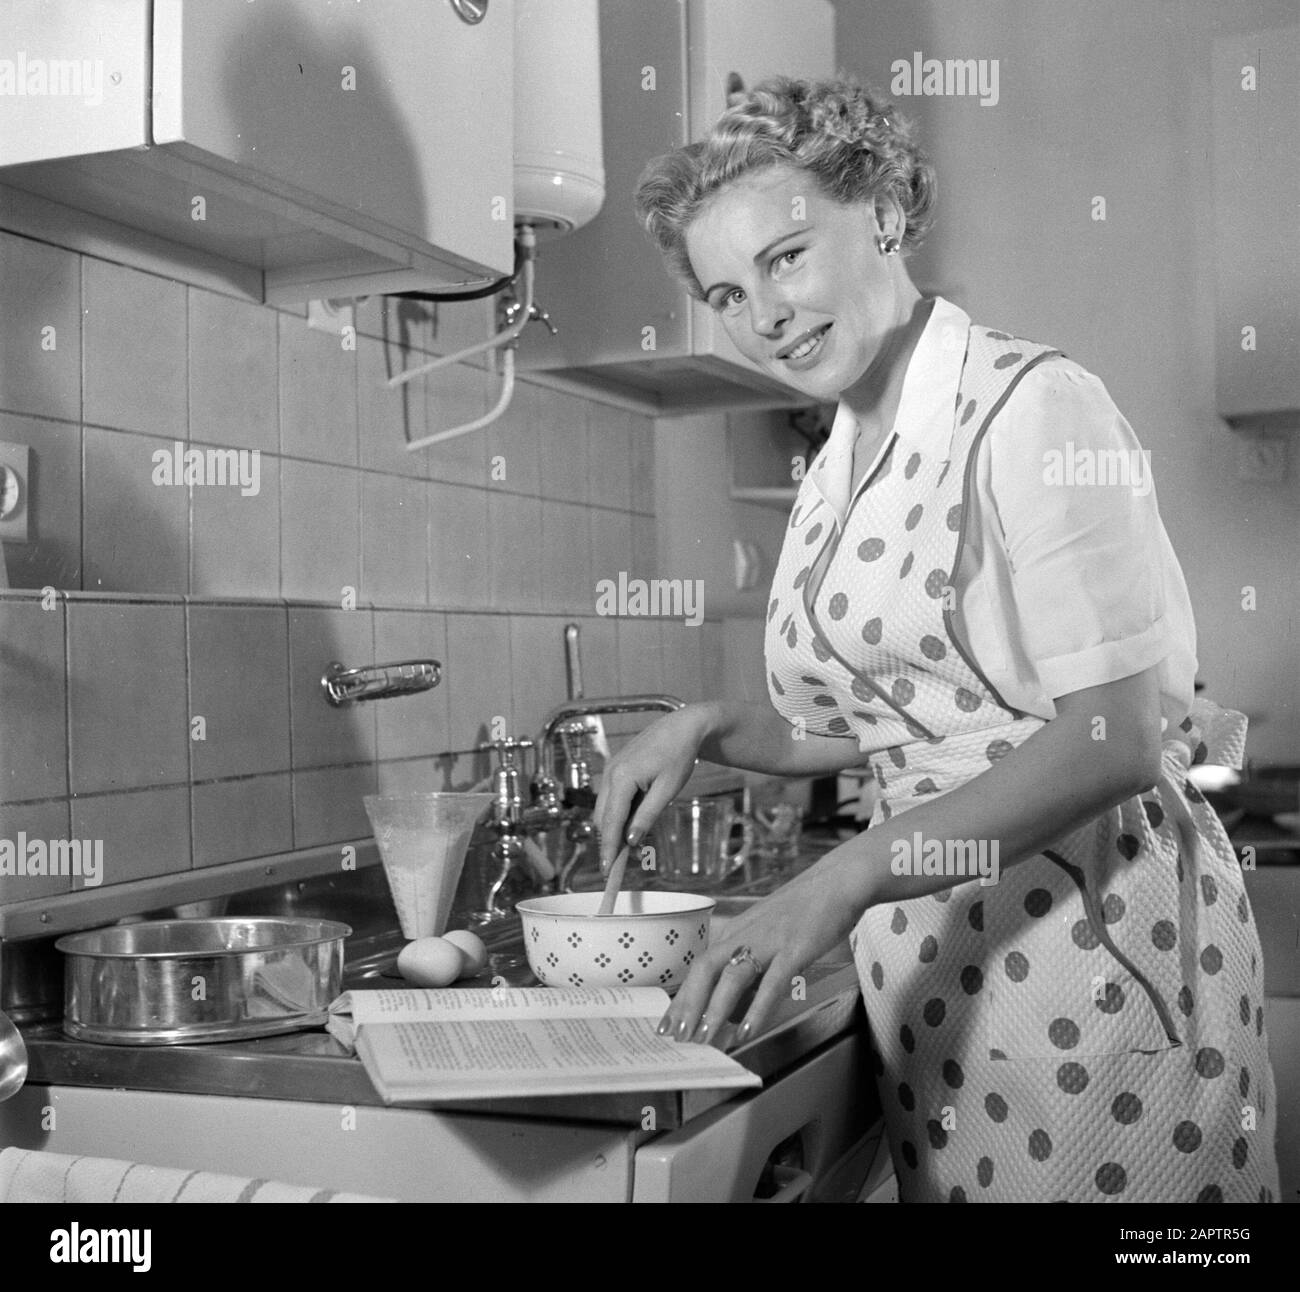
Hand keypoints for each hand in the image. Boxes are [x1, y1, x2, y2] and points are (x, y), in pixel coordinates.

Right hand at [593, 705, 712, 866]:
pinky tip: (635, 824)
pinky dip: (619, 815)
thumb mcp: (667, 790)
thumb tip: (631, 841)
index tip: (607, 870)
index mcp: (622, 778)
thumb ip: (647, 816)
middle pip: (602, 818)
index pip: (610, 821)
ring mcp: (611, 770)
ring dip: (615, 828)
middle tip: (625, 863)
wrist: (682, 726)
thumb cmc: (679, 756)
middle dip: (610, 841)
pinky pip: (611, 798)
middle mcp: (610, 774)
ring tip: (635, 846)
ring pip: (604, 809)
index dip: (608, 847)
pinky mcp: (616, 769)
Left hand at [656, 850, 866, 1047]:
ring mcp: (769, 941)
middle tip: (677, 1036)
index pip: (699, 967)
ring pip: (732, 977)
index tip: (667, 1023)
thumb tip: (735, 1006)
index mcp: (736, 932)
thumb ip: (751, 966)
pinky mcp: (794, 948)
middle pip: (705, 970)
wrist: (837, 880)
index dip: (682, 997)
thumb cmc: (804, 909)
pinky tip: (748, 1031)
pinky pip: (772, 983)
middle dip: (688, 1005)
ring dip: (715, 1010)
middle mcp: (745, 935)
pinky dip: (757, 1009)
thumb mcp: (767, 933)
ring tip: (705, 1038)